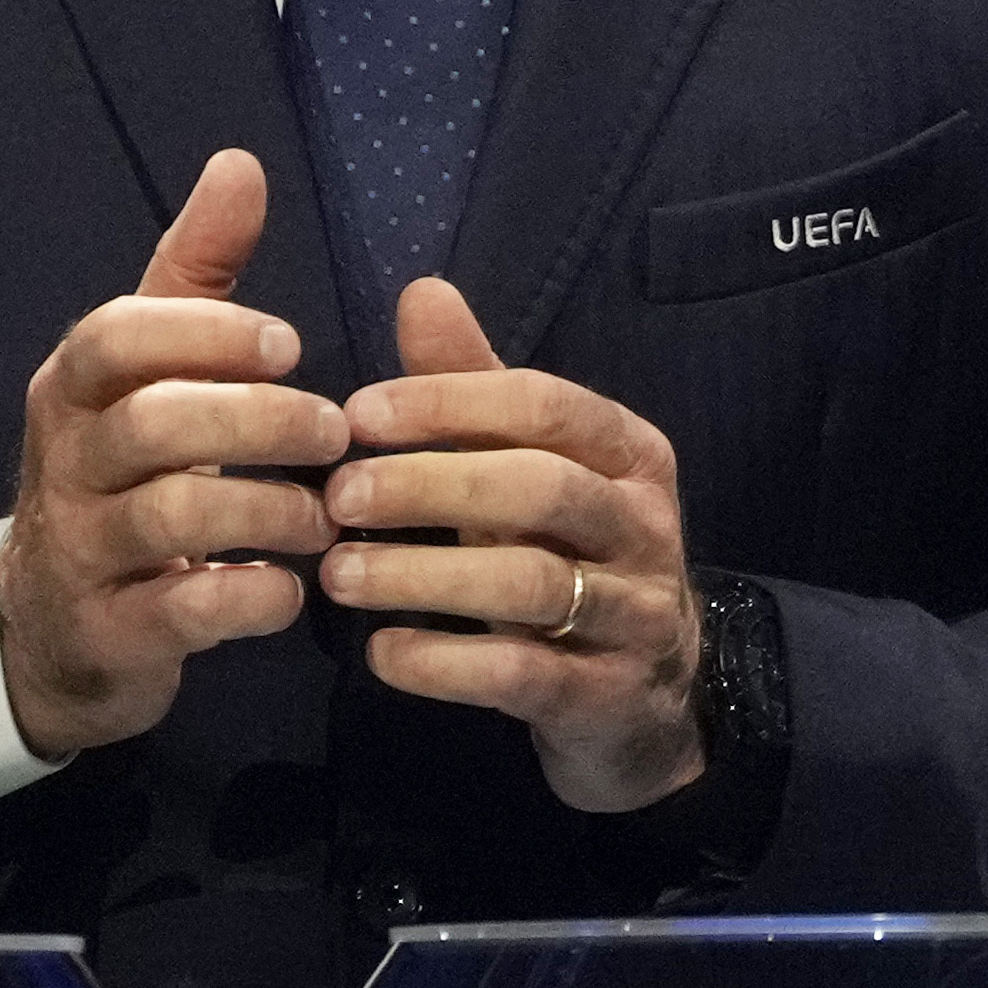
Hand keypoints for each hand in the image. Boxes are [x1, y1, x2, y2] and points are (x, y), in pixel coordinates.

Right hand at [2, 147, 348, 761]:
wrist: (56, 627)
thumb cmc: (125, 471)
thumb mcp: (148, 370)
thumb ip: (195, 273)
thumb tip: (240, 163)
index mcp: (76, 390)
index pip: (117, 336)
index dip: (207, 334)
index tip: (292, 345)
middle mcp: (67, 465)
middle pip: (155, 424)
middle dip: (260, 421)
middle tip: (337, 431)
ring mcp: (80, 552)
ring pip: (174, 515)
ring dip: (273, 508)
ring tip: (332, 513)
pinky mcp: (110, 632)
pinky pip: (183, 609)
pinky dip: (250, 596)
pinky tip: (294, 587)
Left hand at [326, 274, 705, 814]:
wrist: (650, 696)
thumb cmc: (573, 558)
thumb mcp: (535, 470)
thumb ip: (477, 391)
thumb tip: (421, 292)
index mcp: (629, 453)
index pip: (546, 406)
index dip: (450, 403)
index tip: (356, 415)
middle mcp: (644, 523)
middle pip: (540, 488)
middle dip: (431, 486)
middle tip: (337, 495)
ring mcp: (633, 612)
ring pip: (530, 582)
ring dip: (423, 576)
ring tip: (338, 575)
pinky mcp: (603, 696)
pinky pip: (522, 673)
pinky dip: (443, 664)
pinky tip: (381, 655)